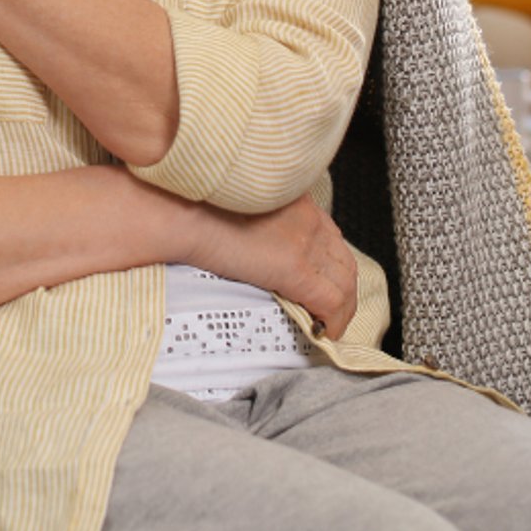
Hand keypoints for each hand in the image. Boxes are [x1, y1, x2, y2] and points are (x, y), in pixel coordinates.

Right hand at [185, 194, 358, 340]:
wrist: (185, 213)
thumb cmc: (194, 206)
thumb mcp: (236, 202)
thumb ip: (253, 218)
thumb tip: (248, 241)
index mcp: (293, 198)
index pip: (327, 232)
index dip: (328, 262)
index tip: (320, 279)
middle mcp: (307, 217)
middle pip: (342, 258)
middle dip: (341, 287)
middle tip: (330, 311)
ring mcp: (305, 242)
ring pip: (345, 281)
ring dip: (342, 308)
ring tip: (328, 327)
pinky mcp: (296, 269)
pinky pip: (331, 301)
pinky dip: (334, 320)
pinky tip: (323, 333)